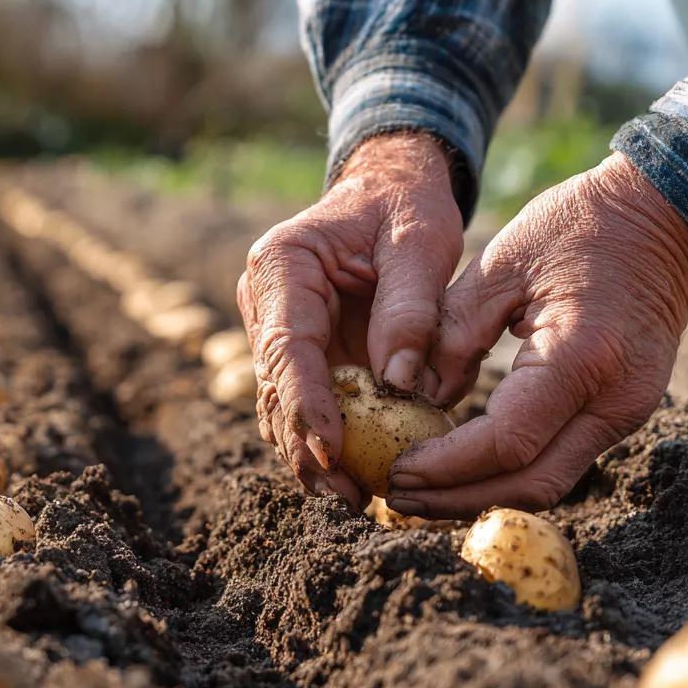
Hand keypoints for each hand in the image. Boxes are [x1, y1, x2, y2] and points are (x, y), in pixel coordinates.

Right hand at [237, 133, 465, 505]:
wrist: (388, 189)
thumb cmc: (405, 208)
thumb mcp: (421, 241)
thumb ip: (410, 309)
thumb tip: (401, 384)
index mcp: (282, 266)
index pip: (288, 347)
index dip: (307, 405)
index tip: (332, 451)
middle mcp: (266, 303)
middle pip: (276, 389)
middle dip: (306, 447)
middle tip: (347, 495)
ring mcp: (277, 330)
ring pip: (283, 406)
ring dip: (312, 455)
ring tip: (353, 498)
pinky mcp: (299, 353)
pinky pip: (306, 404)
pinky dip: (326, 442)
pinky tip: (355, 477)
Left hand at [387, 153, 687, 518]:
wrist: (666, 218)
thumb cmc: (579, 227)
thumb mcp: (499, 265)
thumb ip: (450, 334)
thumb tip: (413, 398)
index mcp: (580, 357)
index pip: (505, 443)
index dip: (445, 467)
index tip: (396, 469)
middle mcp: (614, 399)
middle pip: (529, 484)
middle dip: (457, 500)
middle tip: (398, 496)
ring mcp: (626, 413)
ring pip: (546, 484)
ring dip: (480, 497)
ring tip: (420, 493)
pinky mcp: (622, 414)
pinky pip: (558, 461)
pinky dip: (506, 474)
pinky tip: (460, 470)